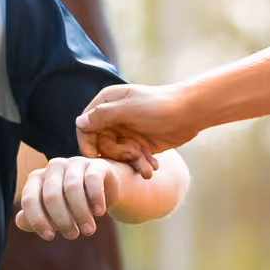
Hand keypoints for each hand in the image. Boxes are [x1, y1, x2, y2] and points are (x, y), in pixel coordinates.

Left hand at [16, 155, 122, 240]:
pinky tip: (99, 212)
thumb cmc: (72, 205)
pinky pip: (93, 180)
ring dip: (81, 214)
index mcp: (38, 178)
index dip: (37, 219)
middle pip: (51, 196)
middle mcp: (54, 167)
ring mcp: (75, 163)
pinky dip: (95, 198)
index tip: (50, 237)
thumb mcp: (52, 214)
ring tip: (88, 231)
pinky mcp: (97, 165)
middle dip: (62, 220)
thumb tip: (20, 221)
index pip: (29, 199)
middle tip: (72, 235)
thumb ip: (34, 218)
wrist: (106, 192)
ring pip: (73, 189)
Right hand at [76, 83, 200, 176]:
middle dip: (118, 155)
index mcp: (106, 103)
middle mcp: (113, 118)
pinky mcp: (138, 144)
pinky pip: (131, 160)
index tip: (95, 159)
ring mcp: (126, 132)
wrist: (190, 112)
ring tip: (148, 166)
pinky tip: (153, 166)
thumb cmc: (160, 106)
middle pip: (101, 145)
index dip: (87, 144)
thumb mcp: (129, 109)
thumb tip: (78, 123)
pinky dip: (141, 164)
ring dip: (132, 162)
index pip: (85, 127)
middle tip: (134, 153)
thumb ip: (103, 116)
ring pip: (118, 156)